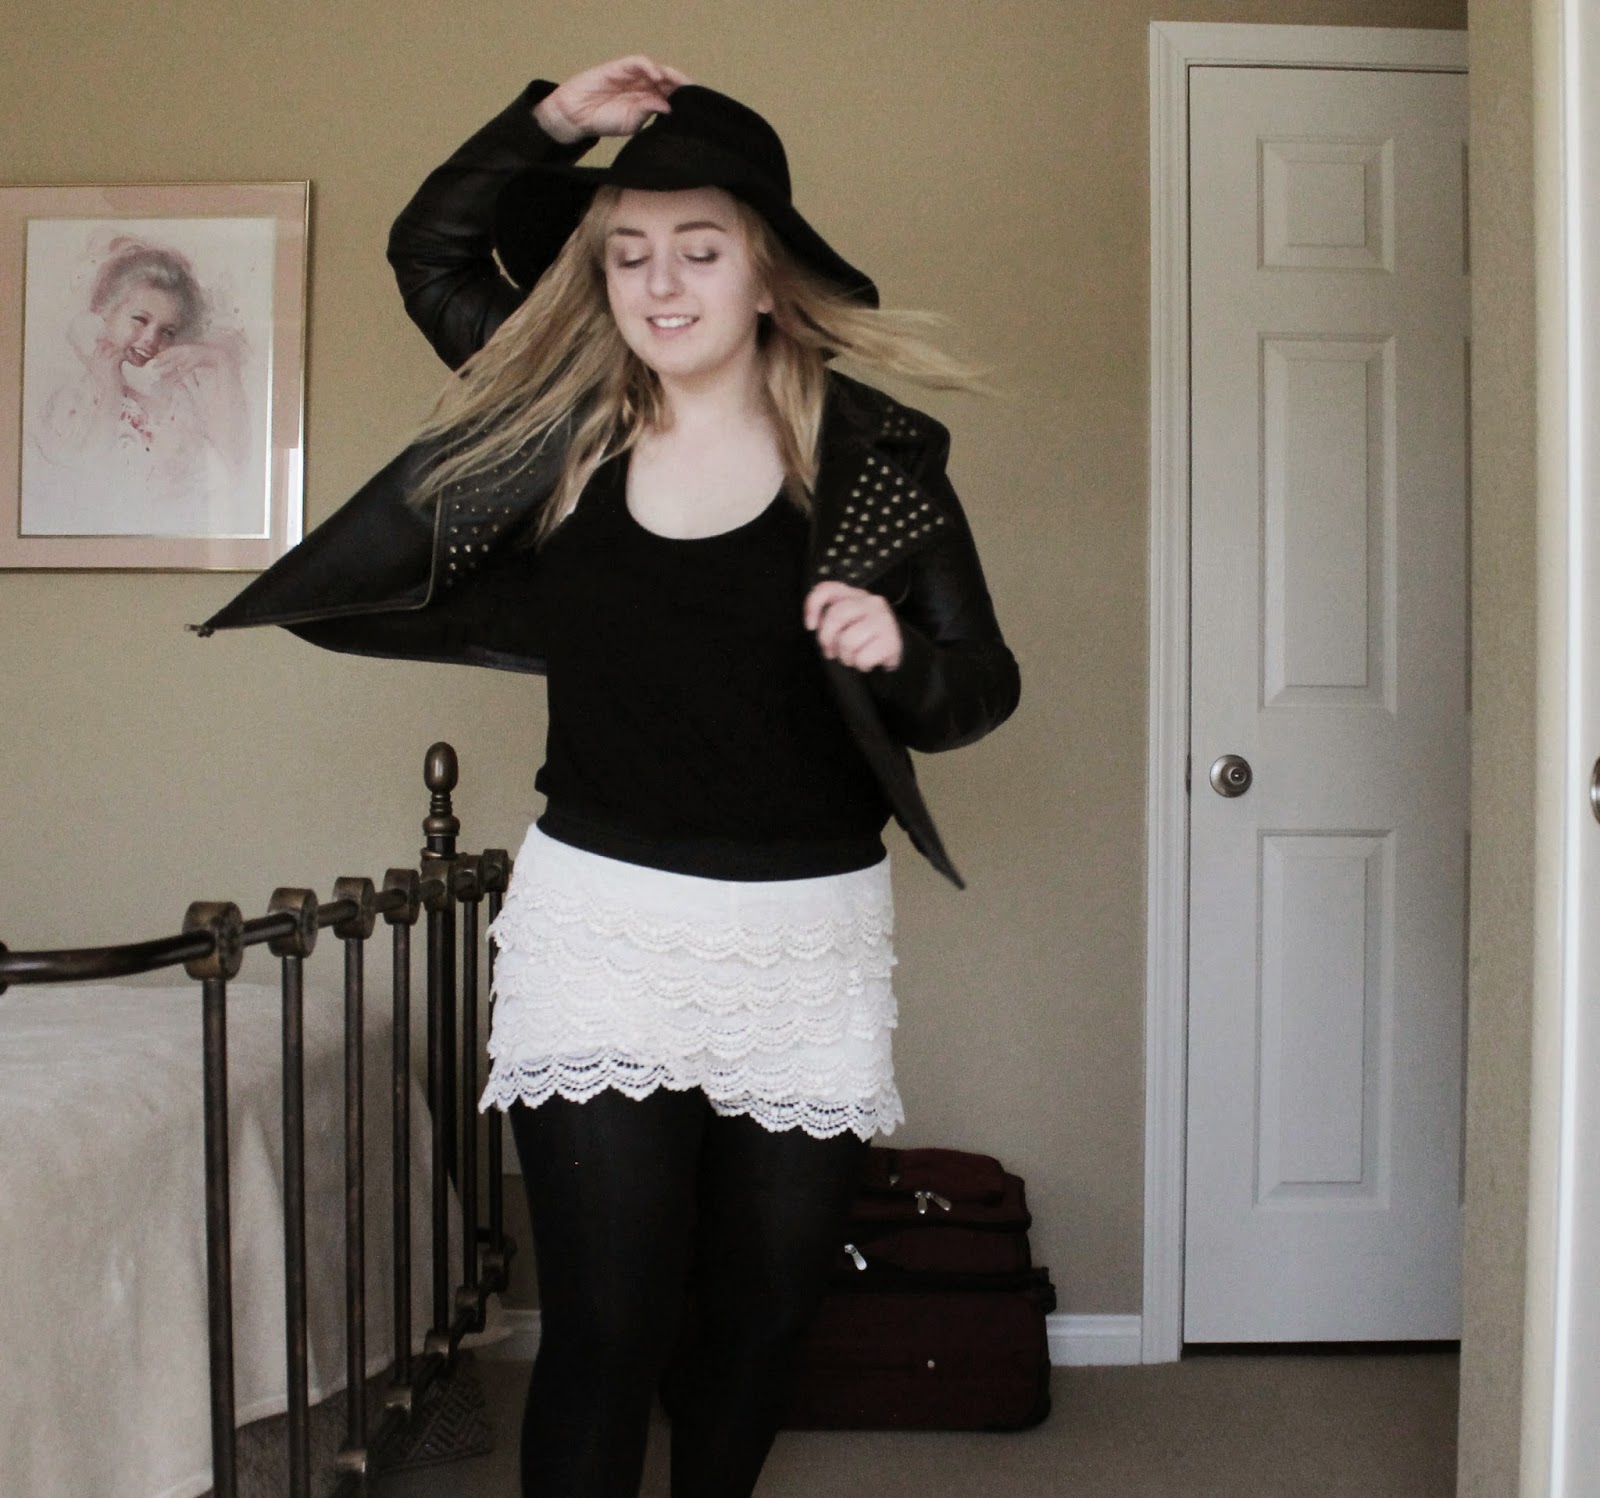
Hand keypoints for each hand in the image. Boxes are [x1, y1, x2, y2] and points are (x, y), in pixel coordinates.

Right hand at [535, 55, 691, 143]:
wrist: (577, 115)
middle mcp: (643, 86)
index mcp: (648, 101)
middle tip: (694, 92)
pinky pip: (639, 62)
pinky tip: (657, 77)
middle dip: (682, 85)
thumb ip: (648, 112)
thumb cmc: (603, 121)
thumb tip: (669, 107)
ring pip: (657, 70)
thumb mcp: (631, 123)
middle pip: (668, 81)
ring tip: (680, 84)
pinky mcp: (620, 67)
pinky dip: (650, 67)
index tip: (697, 105)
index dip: (683, 98)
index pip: (670, 95)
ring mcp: (632, 76)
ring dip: (670, 75)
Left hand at [804, 581, 903, 672]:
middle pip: (835, 616)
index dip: (813, 606)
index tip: (810, 626)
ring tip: (852, 657)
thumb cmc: (865, 637)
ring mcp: (882, 620)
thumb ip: (831, 617)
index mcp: (855, 595)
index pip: (828, 589)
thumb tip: (814, 624)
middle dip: (826, 639)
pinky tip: (866, 661)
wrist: (895, 650)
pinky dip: (860, 665)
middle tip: (830, 651)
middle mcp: (870, 602)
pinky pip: (862, 658)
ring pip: (847, 640)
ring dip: (845, 656)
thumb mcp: (847, 621)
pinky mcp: (890, 640)